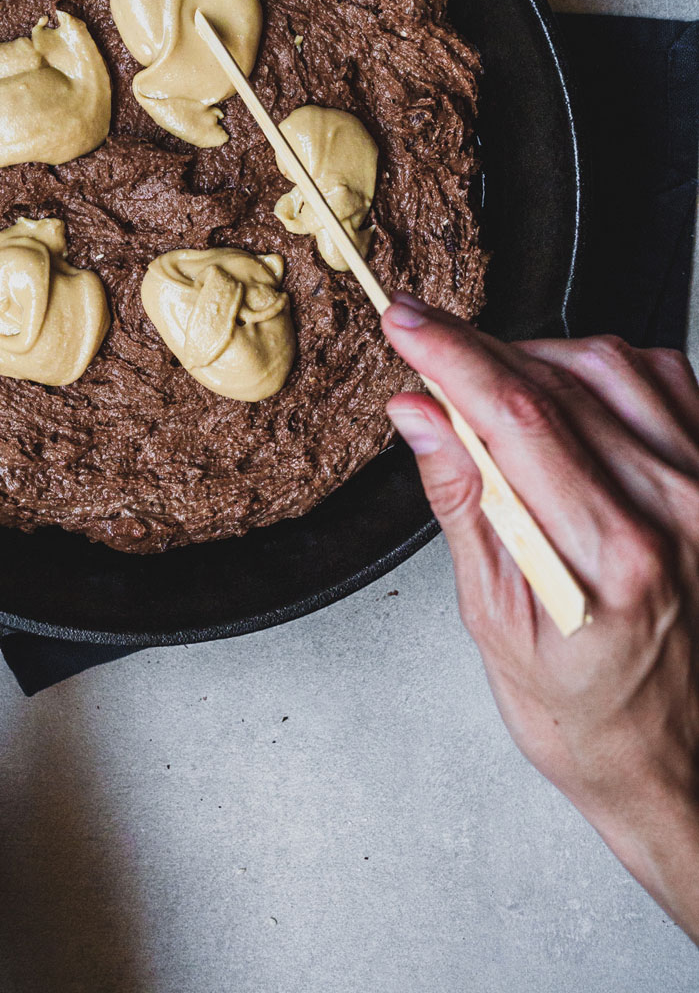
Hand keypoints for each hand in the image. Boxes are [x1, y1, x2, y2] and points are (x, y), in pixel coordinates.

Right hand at [383, 295, 698, 940]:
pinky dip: (599, 364)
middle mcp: (675, 510)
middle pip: (557, 381)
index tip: (404, 321)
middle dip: (475, 347)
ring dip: (532, 352)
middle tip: (421, 337)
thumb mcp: (494, 620)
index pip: (517, 416)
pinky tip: (560, 387)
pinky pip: (662, 376)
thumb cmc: (584, 711)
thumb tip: (418, 413)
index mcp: (615, 556)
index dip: (450, 356)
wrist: (672, 754)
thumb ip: (461, 500)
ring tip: (483, 378)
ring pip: (608, 364)